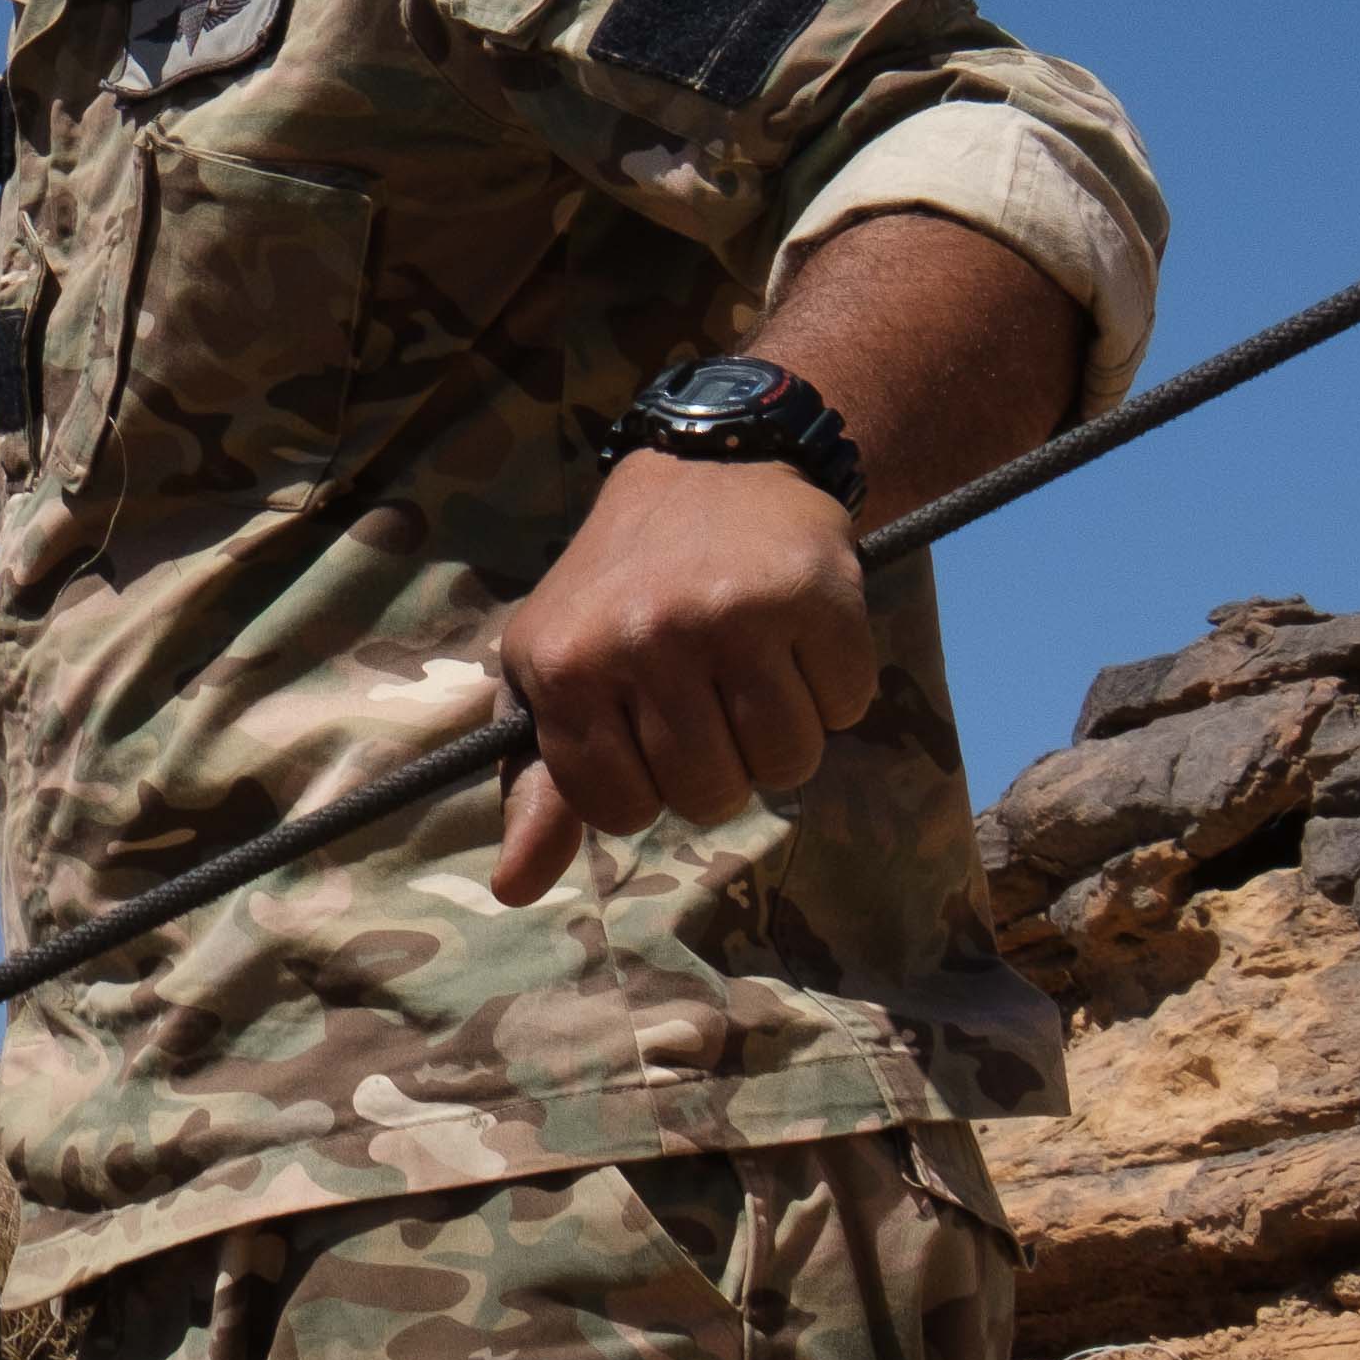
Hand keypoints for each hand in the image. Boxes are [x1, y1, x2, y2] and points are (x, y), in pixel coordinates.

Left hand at [489, 452, 879, 903]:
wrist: (709, 469)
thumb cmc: (618, 591)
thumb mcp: (551, 676)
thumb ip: (538, 787)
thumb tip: (512, 889)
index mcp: (562, 665)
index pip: (620, 810)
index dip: (645, 790)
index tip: (645, 735)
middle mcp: (641, 638)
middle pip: (710, 796)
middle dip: (718, 766)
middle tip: (707, 696)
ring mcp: (729, 615)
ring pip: (786, 764)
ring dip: (783, 737)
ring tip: (753, 670)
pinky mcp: (815, 595)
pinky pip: (848, 708)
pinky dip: (835, 689)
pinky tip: (797, 637)